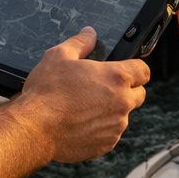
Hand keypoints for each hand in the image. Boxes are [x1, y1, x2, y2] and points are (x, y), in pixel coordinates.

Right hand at [16, 27, 151, 163]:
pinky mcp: (107, 144)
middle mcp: (123, 102)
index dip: (135, 69)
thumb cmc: (47, 91)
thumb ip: (80, 42)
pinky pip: (110, 134)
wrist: (35, 128)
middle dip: (126, 91)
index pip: (143, 70)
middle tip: (102, 89)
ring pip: (123, 116)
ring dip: (111, 111)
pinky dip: (100, 129)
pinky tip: (80, 124)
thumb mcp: (59, 56)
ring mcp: (116, 125)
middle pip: (139, 94)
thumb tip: (90, 33)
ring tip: (85, 108)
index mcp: (117, 77)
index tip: (125, 71)